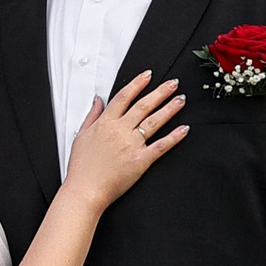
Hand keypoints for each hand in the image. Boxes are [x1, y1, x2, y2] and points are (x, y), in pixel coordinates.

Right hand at [65, 68, 189, 209]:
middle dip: (160, 92)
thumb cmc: (81, 167)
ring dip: (169, 109)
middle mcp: (120, 130)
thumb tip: (98, 100)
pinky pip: (161, 146)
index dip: (137, 84)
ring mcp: (132, 144)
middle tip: (173, 83)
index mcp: (106, 123)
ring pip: (154, 121)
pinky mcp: (141, 160)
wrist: (85, 190)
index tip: (148, 75)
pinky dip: (174, 137)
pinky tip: (184, 129)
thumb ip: (92, 115)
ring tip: (180, 100)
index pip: (124, 97)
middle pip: (143, 105)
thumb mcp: (81, 135)